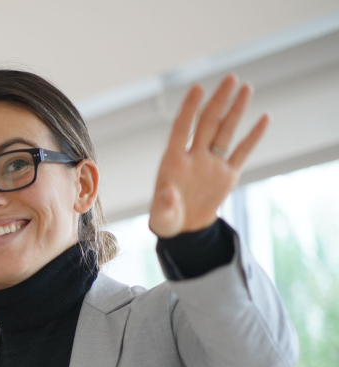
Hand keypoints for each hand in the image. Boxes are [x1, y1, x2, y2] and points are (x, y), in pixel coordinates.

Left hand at [149, 74, 268, 237]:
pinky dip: (253, 137)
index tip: (198, 87)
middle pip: (207, 123)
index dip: (189, 108)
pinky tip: (264, 118)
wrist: (185, 228)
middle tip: (231, 78)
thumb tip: (167, 194)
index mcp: (173, 161)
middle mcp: (194, 157)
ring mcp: (212, 164)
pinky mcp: (228, 174)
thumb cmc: (167, 219)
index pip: (181, 128)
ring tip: (246, 87)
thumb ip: (163, 204)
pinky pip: (242, 152)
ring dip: (235, 110)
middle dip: (218, 101)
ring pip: (225, 131)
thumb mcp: (161, 216)